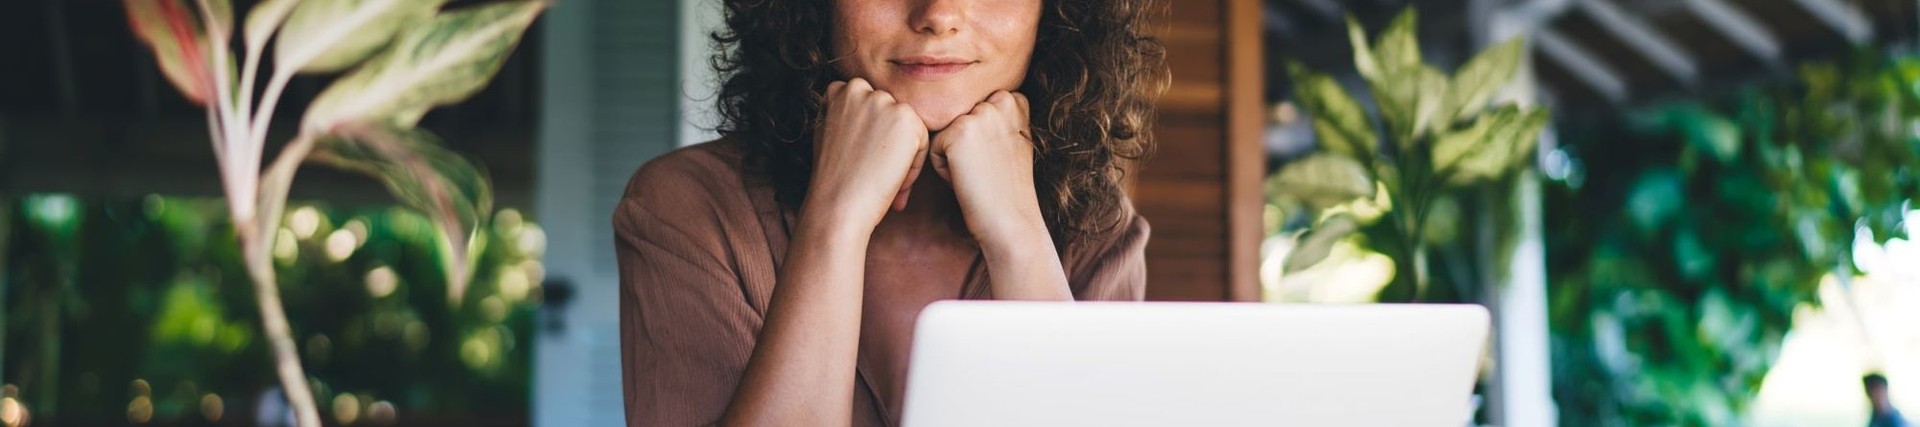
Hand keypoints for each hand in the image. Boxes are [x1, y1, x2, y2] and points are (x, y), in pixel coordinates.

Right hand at [807, 78, 929, 230]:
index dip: (870, 137)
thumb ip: (848, 117)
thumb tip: (874, 120)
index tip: (862, 160)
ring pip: (907, 127)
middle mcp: (859, 88)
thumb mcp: (830, 135)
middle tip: (875, 173)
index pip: (869, 106)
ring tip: (885, 179)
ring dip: (902, 152)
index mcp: (839, 90)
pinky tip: (895, 181)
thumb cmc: (834, 179)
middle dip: (888, 142)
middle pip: (890, 114)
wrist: (838, 204)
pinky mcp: (905, 117)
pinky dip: (914, 164)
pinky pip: (922, 140)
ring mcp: (883, 100)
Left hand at [931, 91, 1046, 250]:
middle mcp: (1001, 99)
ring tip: (978, 174)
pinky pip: (933, 148)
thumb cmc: (1008, 189)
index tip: (999, 159)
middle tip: (988, 169)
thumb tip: (966, 109)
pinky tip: (967, 180)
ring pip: (945, 133)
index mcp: (1016, 99)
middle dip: (965, 145)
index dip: (981, 139)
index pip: (975, 110)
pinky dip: (943, 169)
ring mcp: (980, 114)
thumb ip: (998, 117)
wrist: (1011, 221)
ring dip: (953, 156)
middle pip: (959, 119)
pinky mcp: (958, 131)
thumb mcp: (1015, 141)